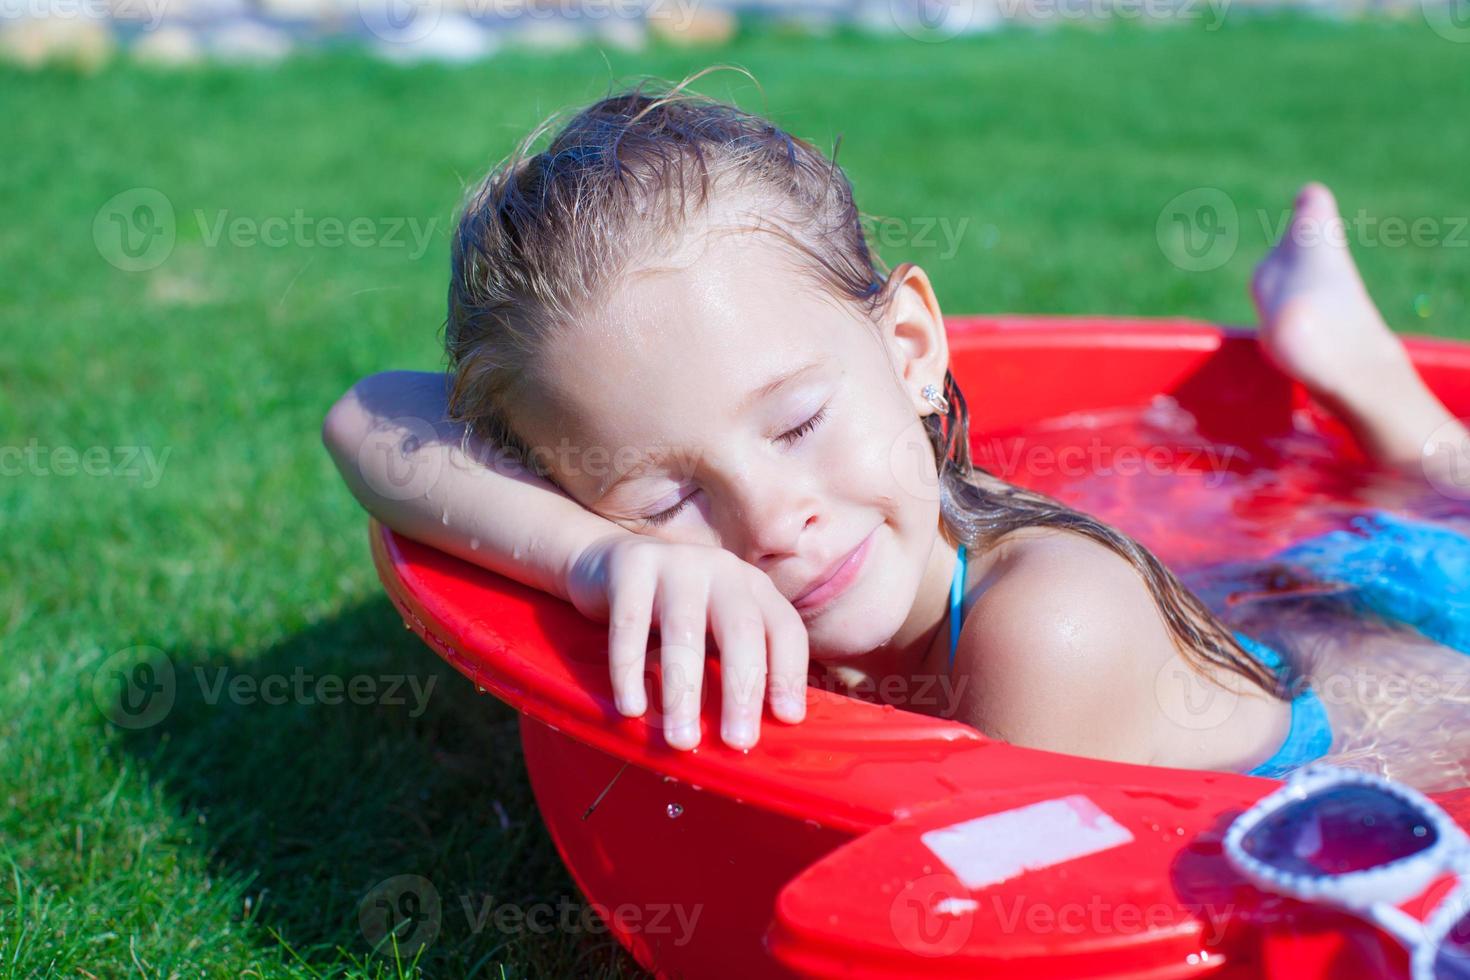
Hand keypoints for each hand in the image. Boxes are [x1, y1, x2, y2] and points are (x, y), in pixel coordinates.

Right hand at [565, 533, 808, 749]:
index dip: (789, 673)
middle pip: (742, 630)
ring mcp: (677, 563)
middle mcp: (723, 571)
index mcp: (753, 589)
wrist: (607, 563)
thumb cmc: (671, 612)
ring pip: (685, 630)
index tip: (787, 719)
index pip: (785, 629)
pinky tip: (632, 707)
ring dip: (684, 691)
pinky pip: (630, 624)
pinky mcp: (631, 566)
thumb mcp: (712, 630)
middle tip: (737, 741)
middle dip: (742, 689)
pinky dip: (629, 670)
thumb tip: (748, 736)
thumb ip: (733, 667)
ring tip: (681, 739)